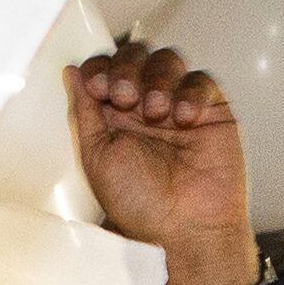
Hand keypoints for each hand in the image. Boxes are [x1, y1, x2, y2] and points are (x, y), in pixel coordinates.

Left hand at [68, 41, 256, 284]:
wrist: (187, 228)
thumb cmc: (141, 206)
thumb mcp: (97, 157)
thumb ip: (84, 112)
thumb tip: (72, 72)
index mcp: (114, 116)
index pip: (104, 69)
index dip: (101, 68)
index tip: (98, 88)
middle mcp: (144, 106)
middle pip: (135, 55)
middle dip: (127, 69)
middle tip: (124, 97)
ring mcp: (178, 106)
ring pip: (168, 60)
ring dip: (157, 78)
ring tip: (156, 112)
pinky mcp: (211, 111)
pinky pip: (201, 80)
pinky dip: (190, 92)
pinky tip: (184, 118)